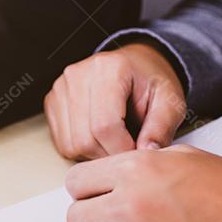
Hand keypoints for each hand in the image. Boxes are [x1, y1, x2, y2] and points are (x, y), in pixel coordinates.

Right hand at [44, 42, 186, 160]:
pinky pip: (62, 142)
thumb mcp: (170, 101)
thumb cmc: (150, 81)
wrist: (134, 66)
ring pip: (71, 144)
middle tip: (129, 149)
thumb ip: (161, 127)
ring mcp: (60, 89)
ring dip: (95, 154)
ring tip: (116, 142)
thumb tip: (148, 152)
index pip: (105, 126)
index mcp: (108, 70)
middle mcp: (77, 76)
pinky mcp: (52, 102)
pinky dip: (82, 150)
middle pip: (85, 139)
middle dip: (110, 155)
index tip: (138, 153)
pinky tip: (100, 139)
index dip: (123, 149)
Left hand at [65, 144, 221, 221]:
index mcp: (134, 171)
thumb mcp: (180, 158)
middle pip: (75, 218)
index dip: (85, 189)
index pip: (74, 182)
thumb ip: (136, 163)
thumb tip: (108, 174)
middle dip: (91, 216)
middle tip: (111, 216)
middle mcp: (131, 206)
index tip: (94, 194)